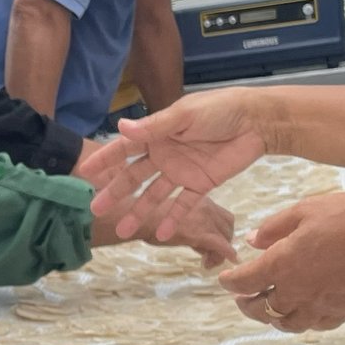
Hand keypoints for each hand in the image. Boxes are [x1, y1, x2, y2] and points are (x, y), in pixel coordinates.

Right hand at [74, 89, 275, 239]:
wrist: (259, 121)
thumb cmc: (221, 110)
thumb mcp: (184, 116)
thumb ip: (153, 127)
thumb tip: (120, 128)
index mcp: (158, 134)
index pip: (126, 148)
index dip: (106, 160)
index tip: (85, 171)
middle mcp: (166, 154)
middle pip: (135, 177)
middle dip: (116, 193)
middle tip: (96, 209)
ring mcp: (182, 172)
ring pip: (155, 195)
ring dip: (139, 212)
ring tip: (123, 230)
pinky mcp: (202, 185)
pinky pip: (184, 205)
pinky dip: (174, 219)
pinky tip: (162, 234)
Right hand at [142, 194, 238, 268]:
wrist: (135, 219)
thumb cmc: (147, 219)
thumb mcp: (172, 217)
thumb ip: (186, 224)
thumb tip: (193, 241)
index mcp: (200, 199)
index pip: (221, 216)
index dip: (219, 232)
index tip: (206, 246)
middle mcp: (206, 206)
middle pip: (228, 225)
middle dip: (224, 242)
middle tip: (208, 257)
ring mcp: (204, 219)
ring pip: (226, 237)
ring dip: (221, 252)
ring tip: (206, 263)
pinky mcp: (200, 233)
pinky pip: (222, 245)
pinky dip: (228, 254)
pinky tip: (231, 261)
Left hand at [220, 191, 344, 331]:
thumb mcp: (306, 210)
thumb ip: (274, 228)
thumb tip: (252, 241)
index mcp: (281, 264)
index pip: (243, 282)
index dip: (229, 281)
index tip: (225, 279)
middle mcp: (295, 291)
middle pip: (259, 308)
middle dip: (246, 303)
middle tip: (242, 297)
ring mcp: (318, 305)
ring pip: (284, 322)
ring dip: (270, 317)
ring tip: (268, 308)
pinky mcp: (341, 312)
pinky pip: (312, 325)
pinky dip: (301, 322)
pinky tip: (301, 313)